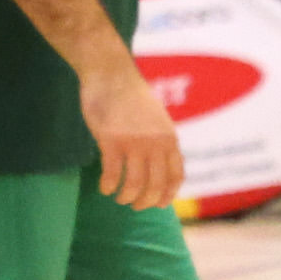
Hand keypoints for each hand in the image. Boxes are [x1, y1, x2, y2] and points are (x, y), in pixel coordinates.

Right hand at [84, 57, 186, 211]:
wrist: (112, 74)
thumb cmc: (131, 97)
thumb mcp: (156, 119)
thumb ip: (160, 140)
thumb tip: (160, 163)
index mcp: (170, 138)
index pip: (176, 176)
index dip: (168, 195)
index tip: (158, 205)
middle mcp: (156, 143)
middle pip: (156, 185)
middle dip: (145, 201)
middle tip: (133, 205)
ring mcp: (134, 142)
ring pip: (134, 184)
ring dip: (126, 197)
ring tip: (118, 197)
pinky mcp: (111, 140)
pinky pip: (112, 174)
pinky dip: (108, 186)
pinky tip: (104, 188)